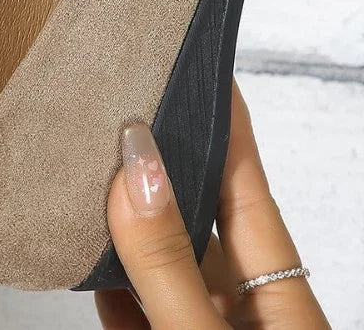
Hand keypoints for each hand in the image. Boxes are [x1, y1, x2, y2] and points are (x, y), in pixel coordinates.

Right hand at [95, 81, 328, 328]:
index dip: (226, 126)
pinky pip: (143, 317)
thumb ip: (169, 262)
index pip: (249, 188)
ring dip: (128, 233)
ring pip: (167, 272)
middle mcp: (251, 315)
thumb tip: (137, 167)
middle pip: (202, 224)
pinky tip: (92, 275)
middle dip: (162, 171)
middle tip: (120, 118)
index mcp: (284, 301)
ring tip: (90, 183)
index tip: (199, 69)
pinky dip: (115, 294)